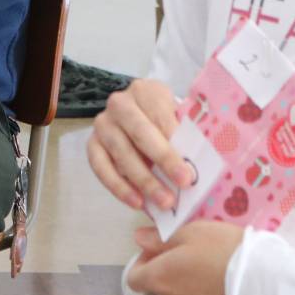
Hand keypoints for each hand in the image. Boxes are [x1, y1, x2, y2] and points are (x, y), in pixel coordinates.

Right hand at [86, 78, 192, 211]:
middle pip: (140, 132)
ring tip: (164, 202)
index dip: (175, 144)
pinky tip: (137, 202)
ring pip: (120, 152)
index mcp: (146, 91)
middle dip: (162, 160)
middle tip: (181, 185)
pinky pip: (100, 167)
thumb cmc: (166, 124)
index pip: (161, 116)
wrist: (139, 120)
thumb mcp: (178, 121)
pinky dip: (119, 187)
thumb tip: (201, 164)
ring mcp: (103, 123)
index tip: (189, 170)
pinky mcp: (92, 144)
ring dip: (143, 180)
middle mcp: (120, 103)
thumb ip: (187, 136)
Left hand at [126, 221, 242, 294]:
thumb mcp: (191, 232)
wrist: (263, 285)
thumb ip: (160, 238)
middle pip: (159, 290)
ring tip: (210, 273)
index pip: (134, 278)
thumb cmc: (224, 252)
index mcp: (159, 278)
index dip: (143, 264)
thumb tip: (139, 238)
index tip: (159, 252)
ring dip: (187, 290)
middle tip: (191, 259)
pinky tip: (220, 289)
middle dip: (169, 276)